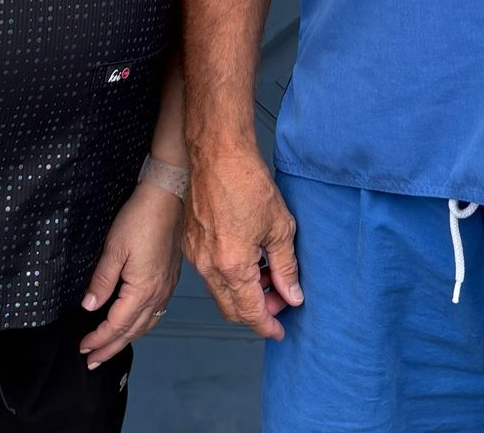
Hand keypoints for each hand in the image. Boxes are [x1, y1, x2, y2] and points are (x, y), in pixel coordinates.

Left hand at [78, 182, 185, 368]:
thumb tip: (89, 307)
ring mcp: (166, 288)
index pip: (117, 324)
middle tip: (92, 361)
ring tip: (111, 349)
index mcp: (142, 290)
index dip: (99, 338)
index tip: (82, 347)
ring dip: (127, 340)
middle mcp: (158, 295)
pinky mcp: (170, 280)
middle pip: (133, 331)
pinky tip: (134, 325)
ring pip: (146, 325)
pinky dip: (141, 326)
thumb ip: (102, 281)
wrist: (166, 197)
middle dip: (111, 348)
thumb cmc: (138, 220)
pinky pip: (156, 313)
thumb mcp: (114, 249)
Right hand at [183, 145, 302, 340]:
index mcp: (231, 265)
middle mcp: (208, 265)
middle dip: (257, 312)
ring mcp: (195, 254)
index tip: (280, 331)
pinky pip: (210, 273)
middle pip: (232, 309)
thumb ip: (286, 267)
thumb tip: (292, 294)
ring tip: (268, 275)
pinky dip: (229, 277)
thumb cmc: (246, 180)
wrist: (218, 152)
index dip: (268, 326)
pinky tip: (249, 259)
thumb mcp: (280, 227)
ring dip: (243, 293)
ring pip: (220, 292)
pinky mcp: (190, 242)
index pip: (250, 312)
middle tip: (280, 299)